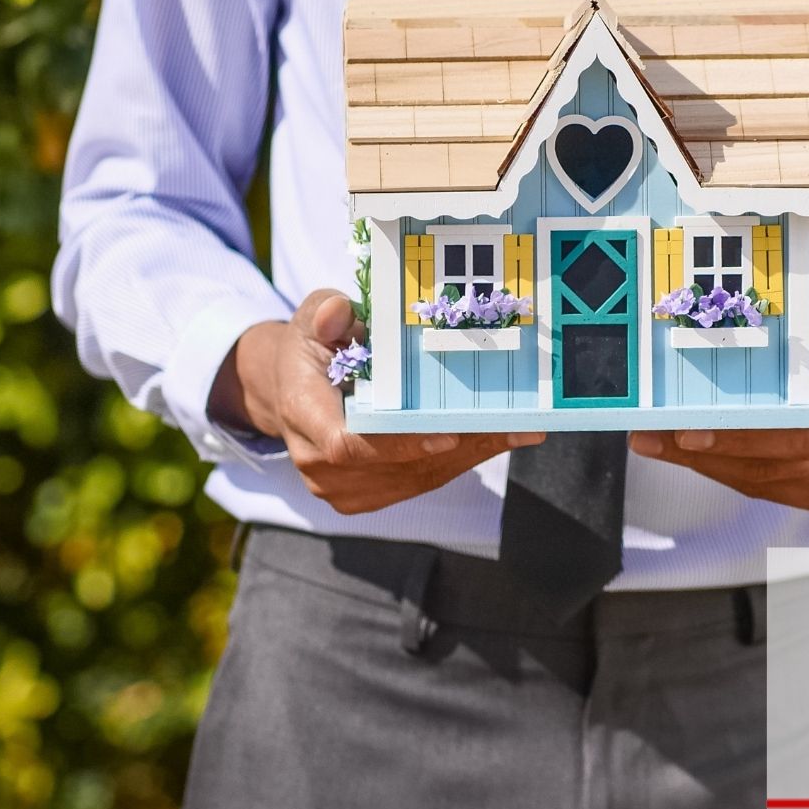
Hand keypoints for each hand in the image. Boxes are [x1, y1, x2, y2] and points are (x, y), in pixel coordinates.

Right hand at [209, 289, 543, 514]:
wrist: (291, 391)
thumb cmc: (310, 349)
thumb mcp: (310, 321)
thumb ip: (323, 315)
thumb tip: (338, 312)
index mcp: (302, 416)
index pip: (346, 444)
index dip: (397, 444)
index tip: (447, 435)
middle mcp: (319, 465)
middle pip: (396, 464)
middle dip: (456, 444)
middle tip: (510, 423)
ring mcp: (344, 488)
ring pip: (417, 478)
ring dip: (469, 453)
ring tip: (517, 427)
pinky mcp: (369, 496)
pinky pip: (421, 482)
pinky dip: (461, 460)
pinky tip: (497, 436)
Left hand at [628, 268, 808, 511]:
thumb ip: (806, 279)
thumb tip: (785, 209)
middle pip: (802, 436)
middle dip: (740, 435)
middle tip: (688, 429)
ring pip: (774, 469)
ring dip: (713, 457)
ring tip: (659, 440)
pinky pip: (765, 487)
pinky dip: (720, 470)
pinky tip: (678, 454)